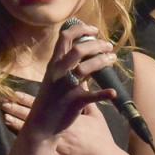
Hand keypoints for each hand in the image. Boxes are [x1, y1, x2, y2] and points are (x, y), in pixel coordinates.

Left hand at [2, 91, 129, 154]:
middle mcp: (59, 129)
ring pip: (33, 134)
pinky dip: (25, 144)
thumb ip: (88, 99)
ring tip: (4, 116)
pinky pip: (37, 150)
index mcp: (67, 117)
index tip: (15, 93)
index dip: (28, 100)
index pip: (44, 106)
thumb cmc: (102, 140)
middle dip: (17, 110)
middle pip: (34, 118)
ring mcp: (56, 145)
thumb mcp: (96, 117)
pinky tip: (16, 140)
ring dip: (18, 124)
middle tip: (3, 103)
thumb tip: (83, 82)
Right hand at [19, 21, 117, 143]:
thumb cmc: (50, 100)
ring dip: (103, 60)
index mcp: (54, 64)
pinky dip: (104, 94)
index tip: (94, 29)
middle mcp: (58, 73)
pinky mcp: (74, 102)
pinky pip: (92, 96)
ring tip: (113, 57)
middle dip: (96, 44)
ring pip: (86, 68)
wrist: (41, 125)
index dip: (81, 29)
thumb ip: (68, 64)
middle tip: (108, 45)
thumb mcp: (54, 78)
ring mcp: (66, 87)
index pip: (65, 37)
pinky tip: (113, 92)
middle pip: (78, 49)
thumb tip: (86, 52)